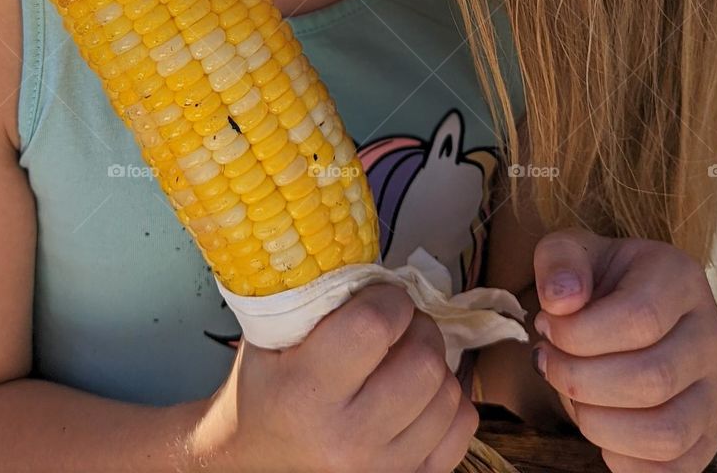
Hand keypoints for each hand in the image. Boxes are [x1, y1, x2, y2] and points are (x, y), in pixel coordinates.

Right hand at [189, 282, 479, 472]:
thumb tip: (378, 264)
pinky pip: (461, 428)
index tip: (380, 295)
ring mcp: (382, 471)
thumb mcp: (270, 333)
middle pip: (424, 361)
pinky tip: (419, 393)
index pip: (375, 326)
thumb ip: (317, 296)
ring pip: (449, 394)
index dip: (389, 298)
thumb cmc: (264, 387)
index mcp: (306, 393)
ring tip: (404, 356)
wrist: (254, 461)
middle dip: (418, 326)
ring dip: (434, 362)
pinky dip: (449, 401)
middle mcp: (347, 441)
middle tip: (397, 323)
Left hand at [531, 228, 716, 471]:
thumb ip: (559, 263)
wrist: (614, 304)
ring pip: (668, 432)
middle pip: (653, 379)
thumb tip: (561, 301)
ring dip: (600, 424)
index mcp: (680, 278)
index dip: (579, 334)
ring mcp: (714, 388)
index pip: (639, 318)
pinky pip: (675, 469)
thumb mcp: (567, 250)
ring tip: (571, 397)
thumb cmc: (590, 277)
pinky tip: (597, 429)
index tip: (546, 328)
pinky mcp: (706, 432)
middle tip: (547, 362)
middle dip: (581, 380)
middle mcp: (709, 333)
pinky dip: (626, 462)